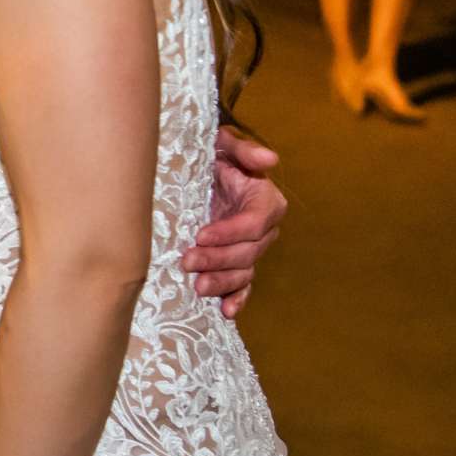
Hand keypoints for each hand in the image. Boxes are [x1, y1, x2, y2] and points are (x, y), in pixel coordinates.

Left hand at [183, 124, 285, 317]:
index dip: (229, 232)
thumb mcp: (223, 144)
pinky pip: (243, 284)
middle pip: (246, 251)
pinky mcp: (237, 261)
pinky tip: (226, 311)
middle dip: (217, 260)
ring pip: (243, 271)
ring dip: (222, 282)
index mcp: (265, 201)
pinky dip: (237, 298)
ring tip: (197, 287)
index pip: (253, 223)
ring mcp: (250, 247)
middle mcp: (263, 228)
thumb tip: (269, 159)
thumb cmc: (212, 153)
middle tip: (187, 262)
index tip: (201, 235)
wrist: (199, 170)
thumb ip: (243, 149)